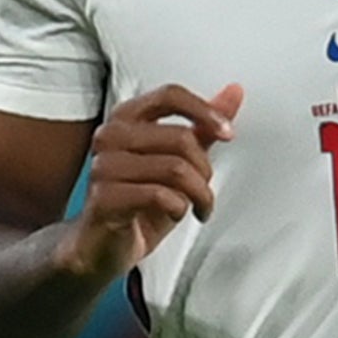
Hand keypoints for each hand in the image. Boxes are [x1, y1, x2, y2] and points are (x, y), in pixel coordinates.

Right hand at [54, 83, 242, 284]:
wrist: (103, 245)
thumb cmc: (139, 200)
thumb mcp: (178, 159)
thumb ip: (204, 126)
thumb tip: (234, 92)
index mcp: (127, 118)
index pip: (170, 95)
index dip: (205, 111)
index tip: (228, 133)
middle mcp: (110, 136)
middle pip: (181, 137)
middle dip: (205, 169)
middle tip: (204, 188)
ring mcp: (104, 166)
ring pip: (176, 168)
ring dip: (199, 193)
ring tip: (197, 205)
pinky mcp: (104, 198)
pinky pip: (160, 195)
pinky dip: (180, 208)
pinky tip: (176, 213)